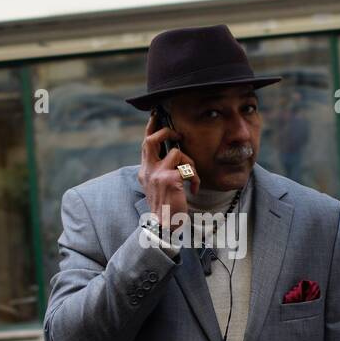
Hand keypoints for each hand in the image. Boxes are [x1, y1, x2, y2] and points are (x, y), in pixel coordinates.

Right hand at [138, 111, 198, 229]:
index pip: (146, 143)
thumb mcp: (158, 186)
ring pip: (178, 153)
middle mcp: (148, 170)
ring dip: (190, 163)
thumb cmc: (165, 206)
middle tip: (179, 135)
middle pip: (152, 139)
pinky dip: (195, 178)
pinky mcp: (170, 179)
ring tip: (192, 178)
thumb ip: (161, 169)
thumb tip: (174, 154)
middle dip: (167, 132)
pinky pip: (188, 169)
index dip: (151, 127)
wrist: (163, 226)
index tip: (156, 114)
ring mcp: (157, 174)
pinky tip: (194, 189)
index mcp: (145, 171)